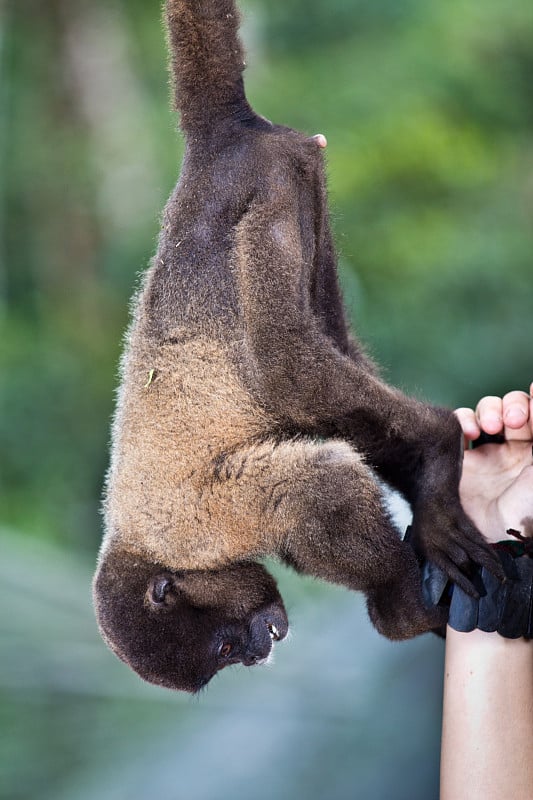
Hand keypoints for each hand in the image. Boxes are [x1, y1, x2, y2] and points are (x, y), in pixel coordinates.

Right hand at [455, 384, 532, 543]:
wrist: (496, 537)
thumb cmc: (528, 509)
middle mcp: (515, 447)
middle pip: (511, 406)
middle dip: (512, 404)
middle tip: (512, 420)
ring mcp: (488, 451)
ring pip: (487, 410)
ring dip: (489, 409)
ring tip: (490, 426)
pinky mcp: (462, 458)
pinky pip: (460, 425)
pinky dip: (463, 420)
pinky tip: (468, 434)